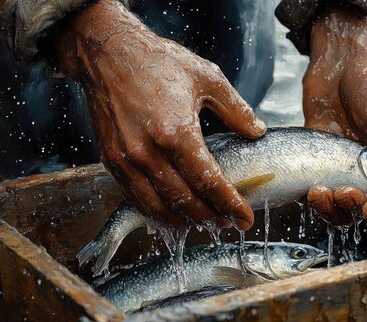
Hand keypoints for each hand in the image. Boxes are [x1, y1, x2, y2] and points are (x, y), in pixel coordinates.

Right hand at [55, 0, 265, 229]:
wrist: (108, 54)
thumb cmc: (158, 62)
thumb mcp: (208, 78)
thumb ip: (236, 109)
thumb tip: (257, 132)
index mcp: (176, 132)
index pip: (209, 182)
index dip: (230, 205)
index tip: (245, 218)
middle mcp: (148, 152)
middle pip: (186, 201)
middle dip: (212, 218)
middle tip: (229, 221)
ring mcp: (127, 160)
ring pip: (159, 208)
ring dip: (185, 221)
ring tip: (205, 221)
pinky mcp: (112, 161)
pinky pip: (136, 199)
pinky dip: (157, 212)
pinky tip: (173, 213)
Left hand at [303, 7, 366, 224]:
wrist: (342, 64)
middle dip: (355, 206)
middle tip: (344, 192)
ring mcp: (349, 170)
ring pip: (342, 206)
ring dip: (332, 208)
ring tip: (320, 193)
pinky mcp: (323, 166)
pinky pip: (319, 192)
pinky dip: (314, 198)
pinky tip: (309, 189)